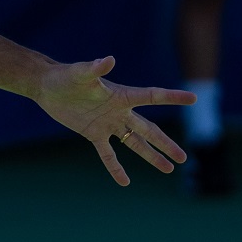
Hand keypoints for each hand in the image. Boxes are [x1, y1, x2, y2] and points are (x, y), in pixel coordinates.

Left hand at [34, 56, 196, 185]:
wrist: (48, 87)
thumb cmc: (66, 76)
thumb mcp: (80, 73)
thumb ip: (95, 68)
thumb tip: (108, 59)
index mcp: (122, 95)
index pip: (152, 96)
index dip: (172, 97)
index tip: (193, 98)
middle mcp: (119, 111)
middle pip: (149, 130)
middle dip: (166, 144)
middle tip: (184, 157)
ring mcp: (108, 124)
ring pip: (135, 143)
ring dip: (151, 156)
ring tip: (168, 169)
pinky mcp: (93, 134)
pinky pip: (107, 154)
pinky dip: (115, 167)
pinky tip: (124, 182)